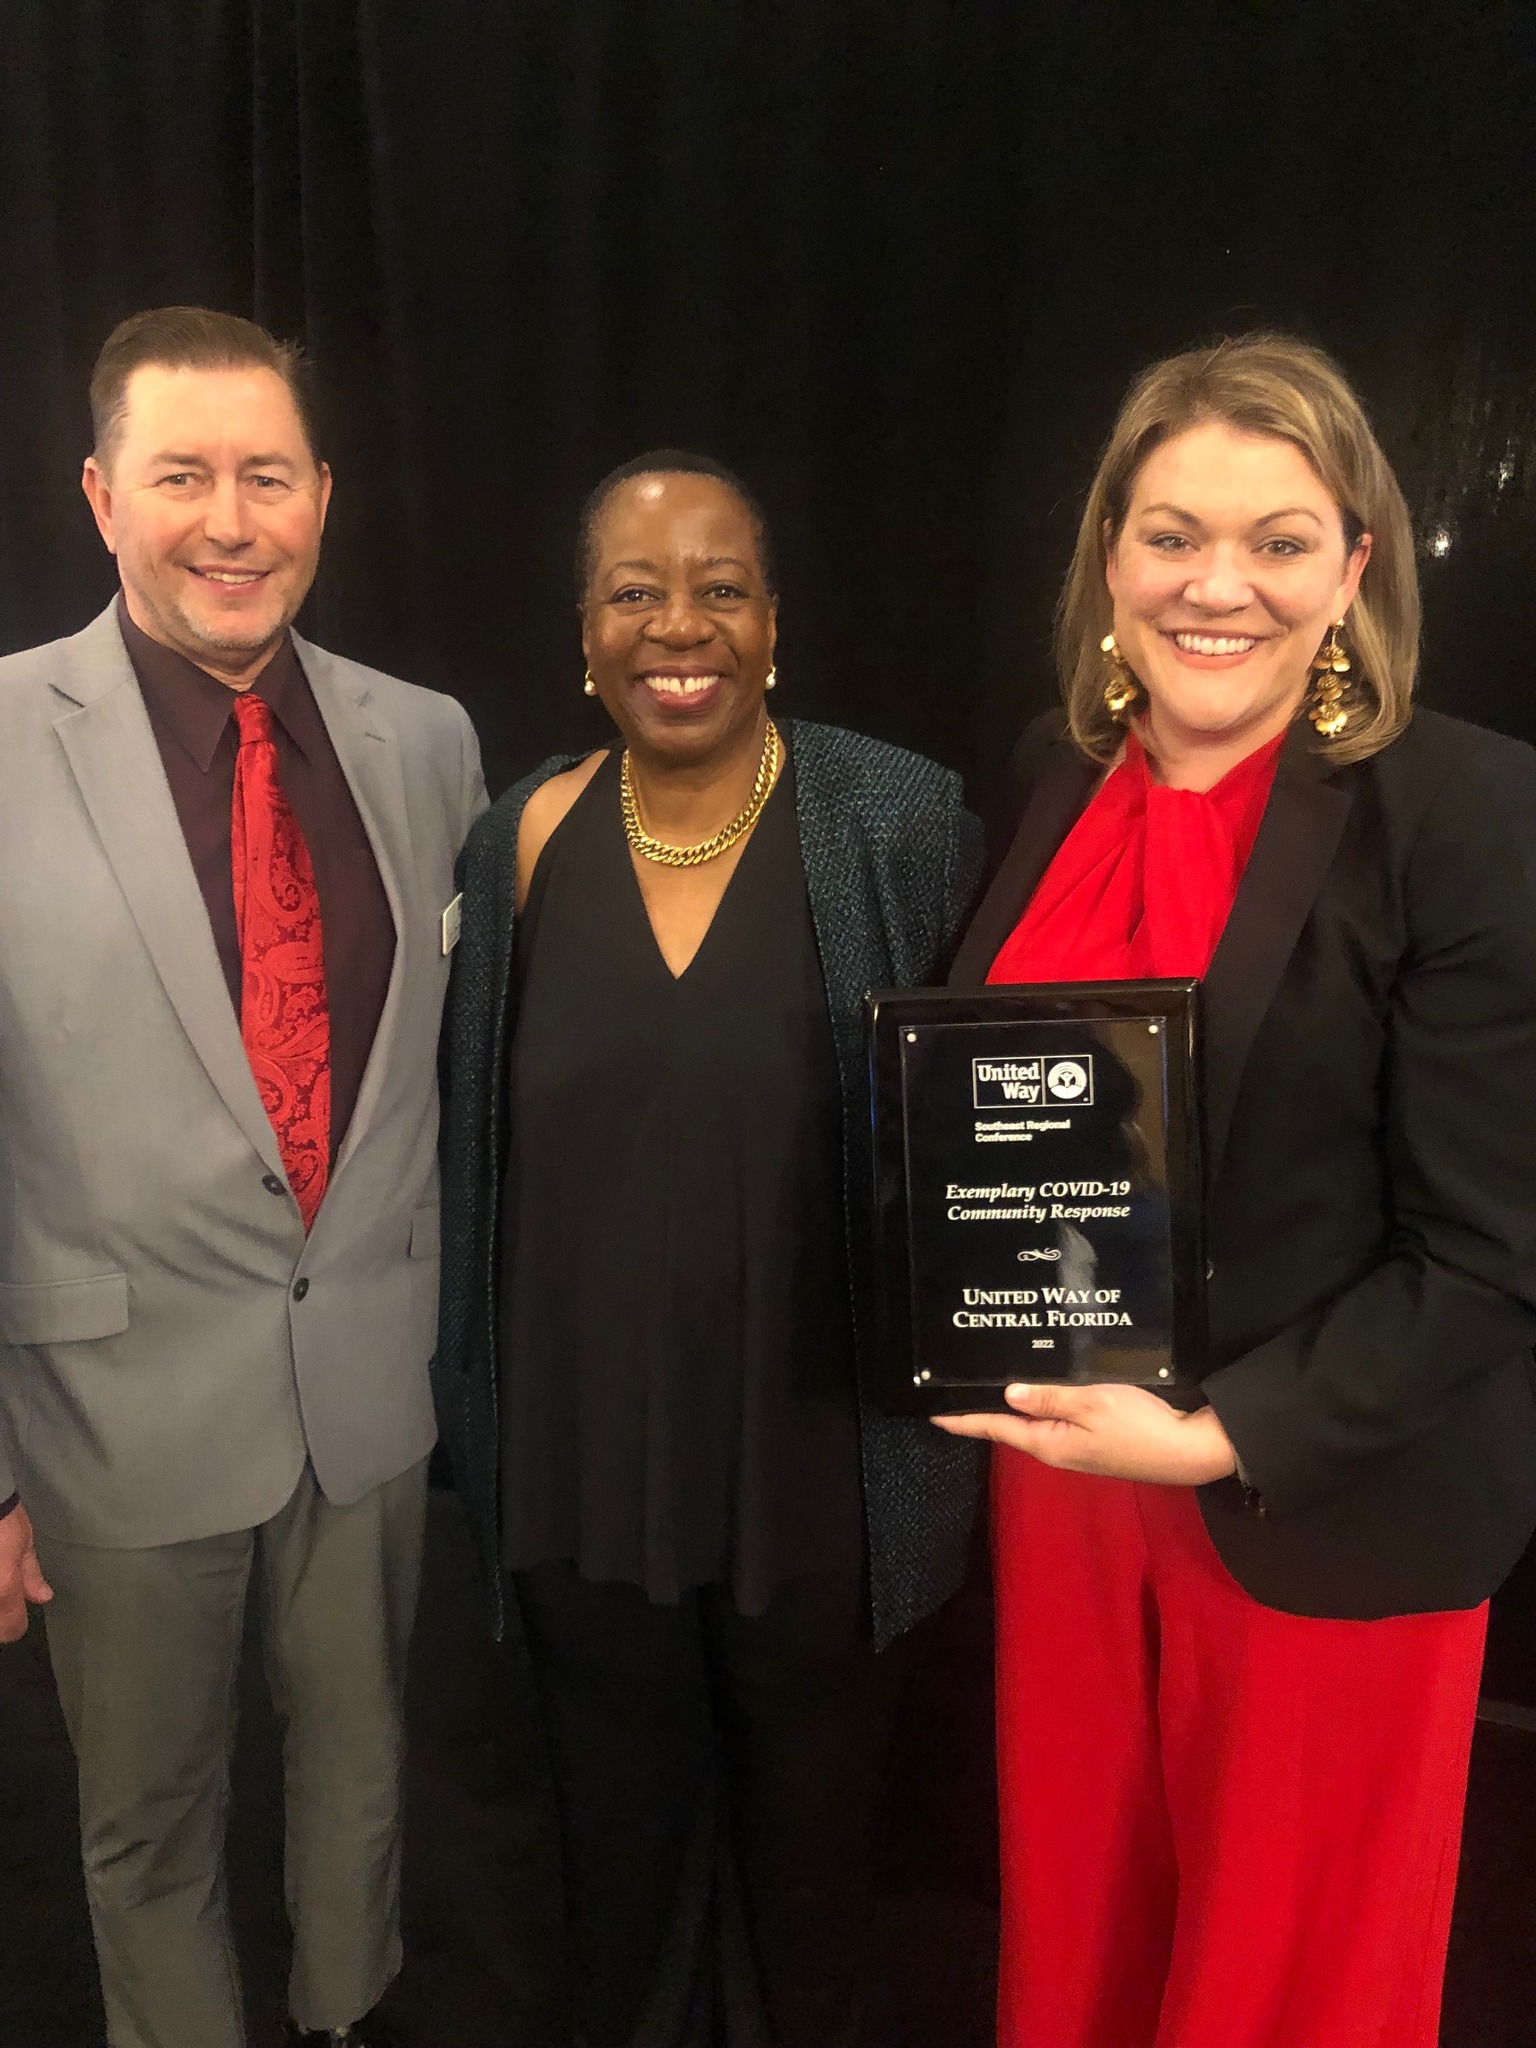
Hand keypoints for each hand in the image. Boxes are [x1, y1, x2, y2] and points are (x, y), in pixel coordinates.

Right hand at [0, 1503, 52, 1642]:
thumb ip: (31, 1574)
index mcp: (5, 1586)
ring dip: (0, 1606)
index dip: (15, 1627)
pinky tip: (0, 1574)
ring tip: (5, 1584)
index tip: (18, 1620)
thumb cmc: (4, 1518)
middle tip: (7, 1595)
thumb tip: (43, 1597)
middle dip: (2, 1617)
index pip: (10, 1628)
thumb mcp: (24, 1543)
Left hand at [933, 1381, 1239, 1485]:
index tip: (934, 1414)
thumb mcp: (1092, 1402)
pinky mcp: (1095, 1441)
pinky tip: (1040, 1385)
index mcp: (1049, 1442)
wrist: (1189, 1451)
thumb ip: (1049, 1397)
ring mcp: (1077, 1447)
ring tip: (992, 1377)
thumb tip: (1009, 1394)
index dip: (964, 1419)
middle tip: (961, 1382)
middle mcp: (1057, 1449)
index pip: (995, 1428)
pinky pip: (1058, 1419)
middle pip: (1012, 1424)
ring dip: (1015, 1401)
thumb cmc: (1140, 1426)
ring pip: (1035, 1420)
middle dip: (986, 1406)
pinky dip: (1043, 1402)